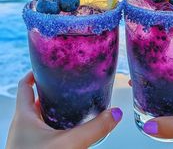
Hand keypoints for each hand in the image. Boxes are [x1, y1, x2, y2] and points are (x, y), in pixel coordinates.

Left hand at [6, 72, 122, 148]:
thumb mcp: (68, 144)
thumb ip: (94, 128)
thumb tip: (115, 113)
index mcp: (24, 116)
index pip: (25, 85)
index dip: (35, 72)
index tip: (47, 66)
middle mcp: (23, 125)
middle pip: (35, 99)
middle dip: (51, 90)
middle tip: (68, 83)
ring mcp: (27, 138)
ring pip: (40, 115)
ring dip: (54, 107)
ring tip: (71, 102)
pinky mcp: (34, 147)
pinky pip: (44, 129)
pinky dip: (55, 123)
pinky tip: (68, 127)